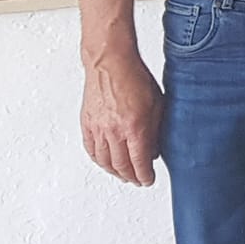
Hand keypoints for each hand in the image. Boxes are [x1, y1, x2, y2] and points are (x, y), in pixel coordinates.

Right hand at [81, 49, 162, 185]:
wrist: (110, 63)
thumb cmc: (135, 78)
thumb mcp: (157, 104)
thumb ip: (155, 129)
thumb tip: (154, 150)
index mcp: (135, 127)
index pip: (139, 162)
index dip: (144, 175)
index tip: (148, 180)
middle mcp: (114, 131)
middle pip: (121, 166)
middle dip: (131, 177)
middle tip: (138, 180)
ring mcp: (98, 129)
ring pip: (104, 161)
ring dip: (115, 172)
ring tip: (123, 175)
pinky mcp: (87, 124)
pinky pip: (91, 150)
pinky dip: (99, 160)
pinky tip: (105, 163)